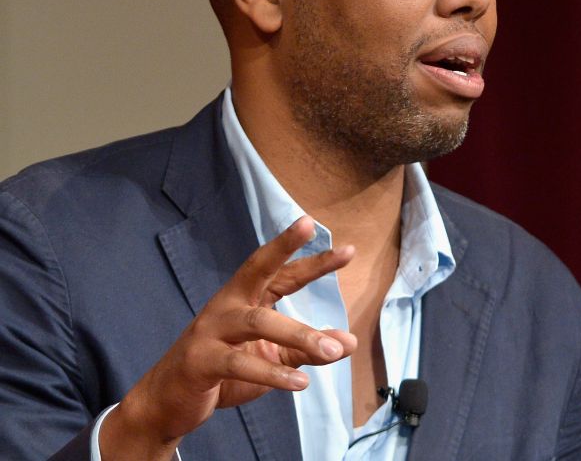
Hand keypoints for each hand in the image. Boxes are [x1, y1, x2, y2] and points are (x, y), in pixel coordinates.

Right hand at [100, 216, 355, 459]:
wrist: (167, 401)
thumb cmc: (224, 369)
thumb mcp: (272, 357)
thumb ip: (307, 349)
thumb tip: (349, 342)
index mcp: (244, 298)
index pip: (283, 273)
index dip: (314, 261)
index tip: (349, 251)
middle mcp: (227, 304)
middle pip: (259, 270)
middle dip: (288, 251)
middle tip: (329, 242)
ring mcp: (211, 330)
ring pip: (259, 321)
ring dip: (300, 335)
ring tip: (333, 351)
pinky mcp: (200, 361)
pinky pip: (240, 363)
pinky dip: (272, 374)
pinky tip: (301, 383)